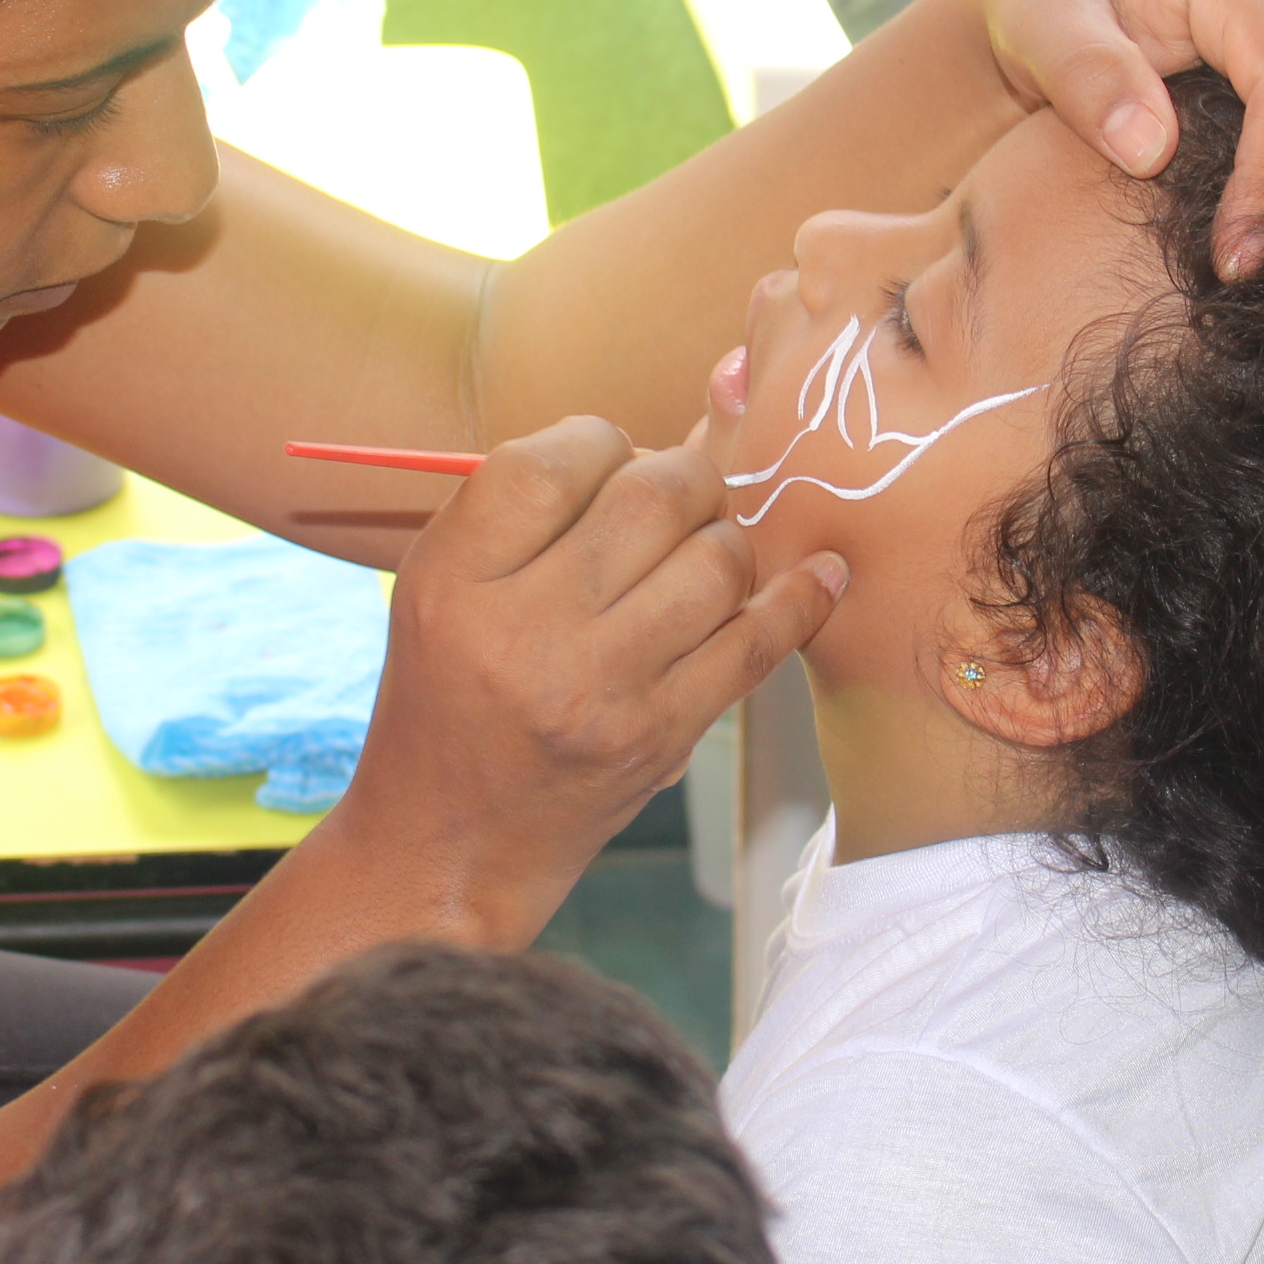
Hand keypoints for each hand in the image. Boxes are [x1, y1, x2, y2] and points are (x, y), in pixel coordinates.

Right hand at [330, 416, 845, 937]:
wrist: (451, 843)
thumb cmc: (452, 692)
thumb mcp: (445, 586)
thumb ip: (530, 500)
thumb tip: (678, 420)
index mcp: (454, 582)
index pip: (549, 460)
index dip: (596, 442)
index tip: (604, 461)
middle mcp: (524, 634)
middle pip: (650, 495)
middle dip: (680, 477)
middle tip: (671, 499)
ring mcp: (600, 691)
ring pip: (716, 559)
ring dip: (724, 540)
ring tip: (698, 556)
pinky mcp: (660, 737)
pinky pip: (758, 642)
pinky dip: (798, 598)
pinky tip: (818, 575)